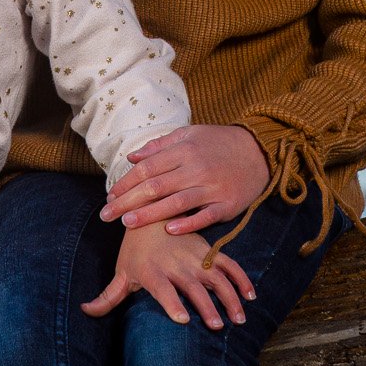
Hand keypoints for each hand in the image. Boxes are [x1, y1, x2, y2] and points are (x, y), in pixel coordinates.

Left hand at [81, 224, 255, 329]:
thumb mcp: (121, 270)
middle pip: (193, 287)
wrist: (153, 211)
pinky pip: (229, 265)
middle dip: (206, 306)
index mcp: (153, 271)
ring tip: (238, 319)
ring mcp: (195, 257)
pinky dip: (242, 279)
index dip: (172, 303)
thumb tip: (85, 312)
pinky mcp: (209, 251)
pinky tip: (250, 296)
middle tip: (216, 326)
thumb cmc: (135, 250)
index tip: (182, 319)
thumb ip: (107, 296)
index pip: (162, 289)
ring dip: (229, 297)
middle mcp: (175, 265)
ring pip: (216, 277)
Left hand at [100, 125, 270, 236]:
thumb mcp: (189, 135)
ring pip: (176, 202)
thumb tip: (131, 158)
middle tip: (106, 216)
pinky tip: (170, 230)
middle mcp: (196, 168)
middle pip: (156, 187)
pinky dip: (188, 223)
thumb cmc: (219, 143)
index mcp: (184, 150)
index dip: (126, 183)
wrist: (259, 151)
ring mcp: (212, 187)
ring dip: (150, 214)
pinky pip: (205, 216)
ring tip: (127, 224)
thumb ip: (160, 146)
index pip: (147, 168)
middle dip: (127, 202)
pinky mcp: (228, 204)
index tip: (109, 196)